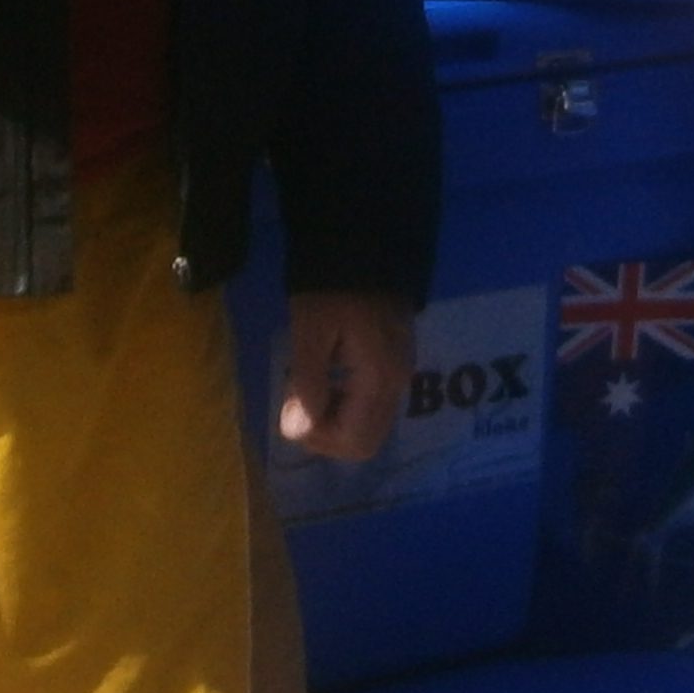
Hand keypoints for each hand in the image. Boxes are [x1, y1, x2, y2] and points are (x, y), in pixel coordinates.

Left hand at [275, 290, 415, 462]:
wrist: (366, 250)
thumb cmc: (332, 290)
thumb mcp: (310, 332)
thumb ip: (306, 384)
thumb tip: (296, 431)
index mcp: (379, 379)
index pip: (354, 441)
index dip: (318, 439)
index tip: (291, 411)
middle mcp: (398, 385)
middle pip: (366, 443)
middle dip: (327, 436)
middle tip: (299, 406)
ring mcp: (402, 376)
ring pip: (370, 427)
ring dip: (336, 422)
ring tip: (310, 391)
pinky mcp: (396, 366)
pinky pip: (373, 407)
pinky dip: (347, 407)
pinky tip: (329, 381)